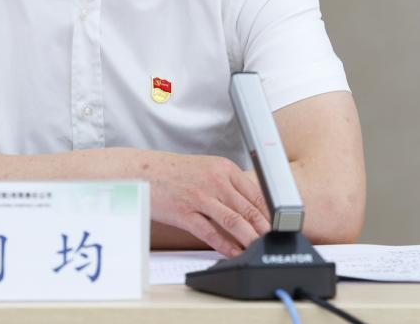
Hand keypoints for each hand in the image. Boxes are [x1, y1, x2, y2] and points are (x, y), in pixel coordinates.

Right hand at [143, 152, 270, 255]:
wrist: (141, 170)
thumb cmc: (172, 172)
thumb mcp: (204, 169)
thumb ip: (226, 185)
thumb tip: (249, 207)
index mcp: (222, 168)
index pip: (255, 192)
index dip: (270, 212)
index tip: (278, 225)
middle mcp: (214, 180)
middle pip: (248, 208)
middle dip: (265, 228)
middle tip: (274, 241)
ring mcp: (199, 197)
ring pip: (234, 221)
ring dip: (250, 238)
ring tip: (259, 249)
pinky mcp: (185, 213)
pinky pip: (211, 233)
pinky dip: (226, 246)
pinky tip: (234, 253)